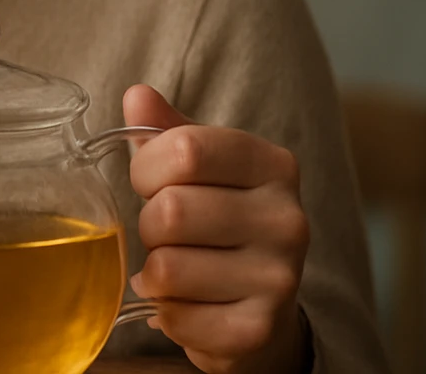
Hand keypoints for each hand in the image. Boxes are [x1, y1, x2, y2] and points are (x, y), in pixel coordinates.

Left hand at [125, 85, 312, 373]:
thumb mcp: (198, 167)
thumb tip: (137, 95)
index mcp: (273, 165)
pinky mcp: (258, 330)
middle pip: (171, 211)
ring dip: (153, 271)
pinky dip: (164, 310)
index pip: (185, 149)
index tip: (150, 182)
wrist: (260, 307)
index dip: (146, 168)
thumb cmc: (217, 220)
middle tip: (164, 235)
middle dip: (149, 225)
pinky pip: (174, 315)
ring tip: (176, 268)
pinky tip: (187, 303)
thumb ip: (166, 130)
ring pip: (167, 267)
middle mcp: (288, 219)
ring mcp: (280, 279)